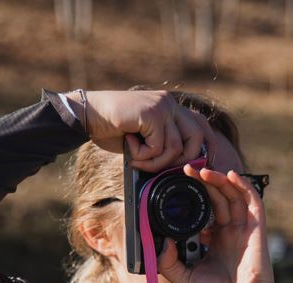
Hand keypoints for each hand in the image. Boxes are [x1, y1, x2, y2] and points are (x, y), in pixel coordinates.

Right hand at [78, 90, 214, 172]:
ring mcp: (162, 107)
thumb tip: (176, 167)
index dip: (205, 145)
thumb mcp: (140, 137)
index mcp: (169, 106)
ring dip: (156, 162)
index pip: (200, 124)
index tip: (199, 164)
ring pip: (176, 146)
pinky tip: (129, 147)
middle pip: (198, 135)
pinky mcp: (152, 114)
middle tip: (163, 168)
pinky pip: (158, 146)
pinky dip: (143, 155)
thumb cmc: (109, 128)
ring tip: (137, 161)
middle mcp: (170, 103)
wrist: (87, 114)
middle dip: (184, 159)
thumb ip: (159, 143)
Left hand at [156, 166, 274, 282]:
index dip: (196, 197)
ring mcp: (245, 230)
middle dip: (204, 183)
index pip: (207, 211)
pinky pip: (253, 203)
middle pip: (219, 199)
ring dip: (220, 181)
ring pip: (234, 196)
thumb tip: (161, 242)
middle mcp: (230, 232)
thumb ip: (169, 262)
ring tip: (202, 171)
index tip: (178, 187)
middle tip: (186, 170)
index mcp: (216, 241)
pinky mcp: (257, 231)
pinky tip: (231, 176)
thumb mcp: (184, 279)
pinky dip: (244, 187)